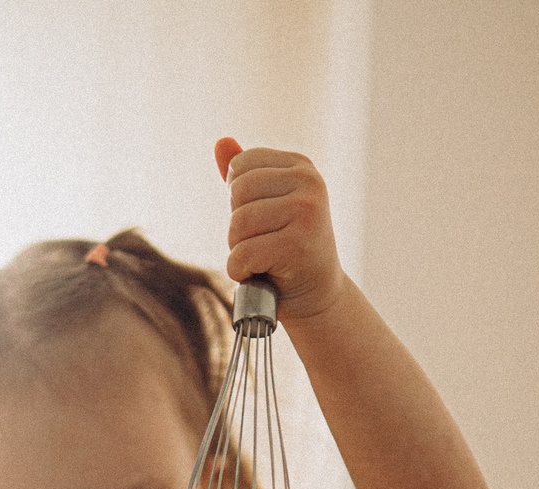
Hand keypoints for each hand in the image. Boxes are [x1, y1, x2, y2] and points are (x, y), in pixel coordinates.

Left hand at [215, 136, 345, 322]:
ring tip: (265, 258)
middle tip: (264, 242)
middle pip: (237, 192)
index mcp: (300, 166)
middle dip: (238, 225)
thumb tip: (221, 142)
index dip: (239, 199)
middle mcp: (309, 182)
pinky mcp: (299, 244)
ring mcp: (307, 211)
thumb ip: (245, 175)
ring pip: (238, 224)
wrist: (317, 295)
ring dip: (240, 250)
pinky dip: (241, 271)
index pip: (240, 166)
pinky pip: (243, 254)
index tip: (264, 219)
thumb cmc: (287, 249)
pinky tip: (261, 273)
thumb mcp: (267, 206)